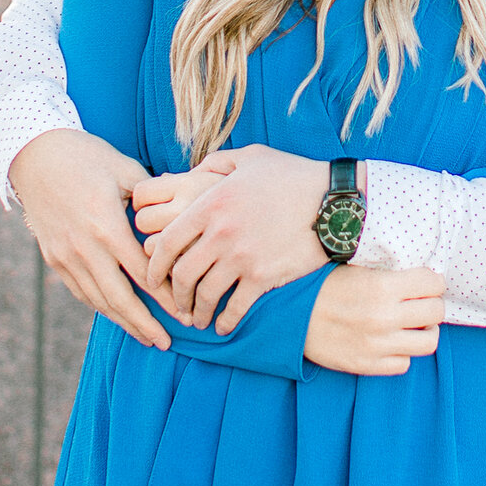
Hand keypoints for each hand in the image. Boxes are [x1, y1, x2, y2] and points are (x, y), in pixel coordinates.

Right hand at [8, 128, 170, 351]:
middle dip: (145, 325)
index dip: (167, 298)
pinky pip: (80, 291)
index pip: (144, 273)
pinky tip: (116, 315)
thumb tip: (182, 216)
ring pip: (98, 300)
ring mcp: (65, 256)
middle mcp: (85, 247)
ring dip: (123, 322)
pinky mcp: (52, 257)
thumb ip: (153, 198)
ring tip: (146, 337)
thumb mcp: (124, 169)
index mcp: (107, 226)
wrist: (33, 154)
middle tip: (167, 344)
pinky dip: (100, 306)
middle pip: (120, 298)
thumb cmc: (85, 156)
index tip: (186, 314)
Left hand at [138, 144, 336, 330]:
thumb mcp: (250, 158)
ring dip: (196, 311)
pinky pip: (235, 307)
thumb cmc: (292, 176)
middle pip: (181, 274)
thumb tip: (192, 171)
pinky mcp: (264, 277)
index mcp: (209, 204)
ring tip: (197, 319)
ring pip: (205, 294)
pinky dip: (225, 321)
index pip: (165, 242)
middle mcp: (220, 233)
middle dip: (174, 294)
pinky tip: (222, 327)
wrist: (333, 203)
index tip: (152, 277)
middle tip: (175, 303)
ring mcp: (241, 257)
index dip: (153, 265)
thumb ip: (215, 164)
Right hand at [302, 265, 443, 376]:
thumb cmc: (317, 286)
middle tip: (420, 301)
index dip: (432, 280)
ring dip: (424, 331)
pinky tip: (390, 341)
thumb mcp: (351, 267)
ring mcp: (377, 345)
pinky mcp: (367, 365)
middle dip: (431, 303)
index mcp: (381, 286)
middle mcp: (383, 317)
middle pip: (436, 312)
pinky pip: (404, 364)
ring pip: (428, 342)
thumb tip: (417, 270)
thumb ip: (385, 271)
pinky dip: (402, 353)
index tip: (424, 282)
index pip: (433, 283)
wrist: (284, 316)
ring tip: (412, 324)